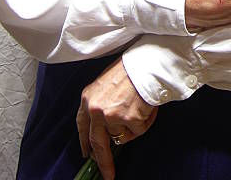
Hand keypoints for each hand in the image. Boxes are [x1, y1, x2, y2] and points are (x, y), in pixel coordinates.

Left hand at [76, 57, 157, 179]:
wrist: (147, 63)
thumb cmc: (130, 69)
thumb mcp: (105, 83)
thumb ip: (100, 103)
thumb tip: (104, 126)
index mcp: (88, 98)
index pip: (82, 127)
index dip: (85, 142)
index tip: (87, 154)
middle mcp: (96, 110)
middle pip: (97, 143)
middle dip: (103, 161)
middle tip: (107, 174)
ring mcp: (112, 116)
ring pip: (122, 136)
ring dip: (132, 127)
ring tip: (140, 107)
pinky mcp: (129, 121)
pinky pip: (138, 132)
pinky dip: (145, 123)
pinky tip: (147, 109)